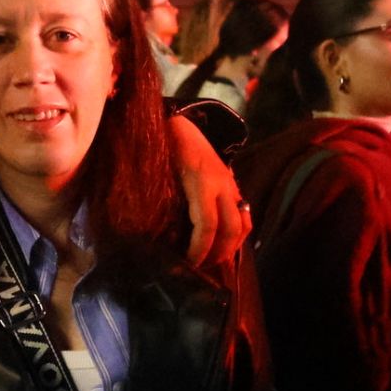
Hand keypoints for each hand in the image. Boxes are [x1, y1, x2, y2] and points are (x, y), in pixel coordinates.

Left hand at [169, 113, 250, 265]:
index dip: (200, 248)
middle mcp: (222, 184)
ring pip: (244, 223)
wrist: (180, 122)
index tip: (189, 264)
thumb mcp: (156, 171)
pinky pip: (243, 215)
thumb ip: (157, 200)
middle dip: (218, 253)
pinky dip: (237, 234)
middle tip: (200, 268)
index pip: (207, 224)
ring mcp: (231, 184)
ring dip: (231, 247)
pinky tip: (222, 246)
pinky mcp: (233, 186)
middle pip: (231, 228)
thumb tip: (147, 235)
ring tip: (213, 261)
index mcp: (201, 180)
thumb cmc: (162, 147)